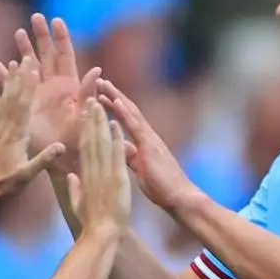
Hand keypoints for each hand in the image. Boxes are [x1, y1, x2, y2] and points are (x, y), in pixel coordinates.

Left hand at [0, 59, 66, 195]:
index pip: (24, 106)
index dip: (29, 87)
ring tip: (11, 62)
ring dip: (8, 81)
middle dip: (20, 76)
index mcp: (18, 135)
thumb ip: (44, 160)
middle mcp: (6, 127)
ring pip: (4, 100)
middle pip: (15, 97)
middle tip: (26, 56)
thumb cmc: (7, 183)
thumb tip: (61, 147)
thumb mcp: (28, 174)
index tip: (33, 69)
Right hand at [3, 13, 99, 174]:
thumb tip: (98, 70)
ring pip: (30, 66)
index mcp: (69, 86)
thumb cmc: (80, 139)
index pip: (65, 55)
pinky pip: (13, 88)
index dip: (61, 38)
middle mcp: (54, 86)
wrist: (63, 157)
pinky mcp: (26, 106)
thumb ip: (89, 93)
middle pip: (47, 54)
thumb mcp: (86, 114)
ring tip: (18, 32)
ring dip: (23, 49)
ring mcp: (39, 94)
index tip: (56, 20)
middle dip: (41, 35)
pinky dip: (5, 77)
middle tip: (36, 16)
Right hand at [66, 100, 130, 233]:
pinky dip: (115, 138)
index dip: (84, 129)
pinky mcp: (116, 179)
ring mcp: (104, 173)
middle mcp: (92, 171)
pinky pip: (115, 154)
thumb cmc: (91, 224)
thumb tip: (71, 177)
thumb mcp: (78, 205)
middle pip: (90, 139)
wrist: (101, 234)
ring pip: (100, 142)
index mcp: (85, 176)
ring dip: (100, 122)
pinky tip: (114, 124)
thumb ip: (75, 189)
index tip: (84, 114)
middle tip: (90, 100)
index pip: (83, 147)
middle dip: (90, 119)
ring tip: (99, 104)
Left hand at [97, 78, 198, 212]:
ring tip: (103, 83)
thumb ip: (132, 158)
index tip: (101, 95)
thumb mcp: (141, 170)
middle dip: (114, 95)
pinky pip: (135, 126)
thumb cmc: (162, 188)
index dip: (114, 107)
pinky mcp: (150, 146)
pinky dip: (124, 112)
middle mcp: (148, 136)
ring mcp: (149, 139)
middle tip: (100, 81)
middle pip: (129, 110)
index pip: (127, 120)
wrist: (179, 197)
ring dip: (116, 96)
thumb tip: (121, 151)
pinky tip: (115, 101)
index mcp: (144, 142)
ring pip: (131, 112)